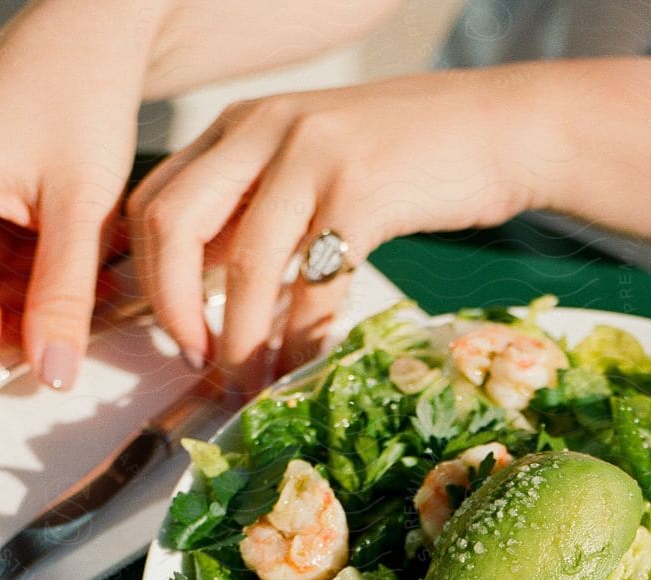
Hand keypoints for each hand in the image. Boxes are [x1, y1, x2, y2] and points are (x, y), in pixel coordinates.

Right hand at [0, 0, 154, 385]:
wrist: (93, 27)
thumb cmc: (80, 89)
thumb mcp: (80, 210)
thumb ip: (64, 298)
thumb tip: (52, 371)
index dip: (6, 339)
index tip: (59, 354)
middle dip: (26, 311)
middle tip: (85, 318)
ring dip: (37, 288)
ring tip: (93, 280)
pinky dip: (37, 259)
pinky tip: (79, 254)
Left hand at [127, 71, 542, 376]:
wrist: (502, 129)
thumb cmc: (415, 157)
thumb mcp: (315, 164)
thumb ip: (258, 208)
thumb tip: (207, 283)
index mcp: (243, 124)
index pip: (156, 199)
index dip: (148, 276)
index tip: (174, 333)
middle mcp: (265, 128)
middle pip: (173, 223)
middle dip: (173, 309)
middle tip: (196, 363)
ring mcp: (313, 156)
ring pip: (243, 265)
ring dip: (240, 341)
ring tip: (249, 384)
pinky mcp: (363, 193)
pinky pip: (314, 284)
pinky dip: (303, 338)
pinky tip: (305, 366)